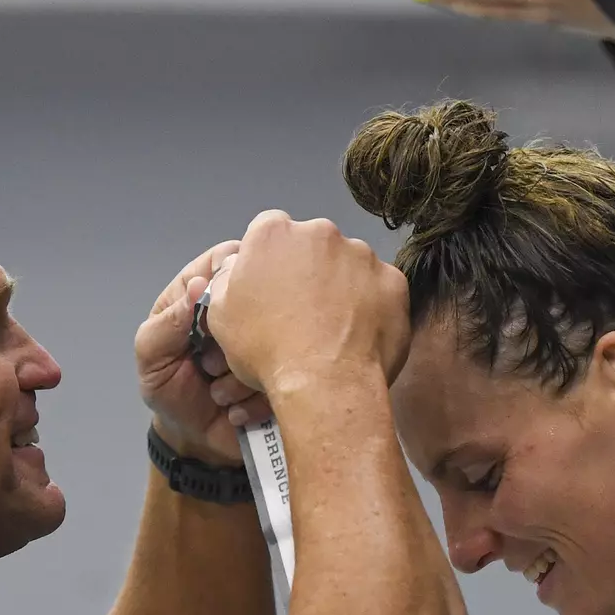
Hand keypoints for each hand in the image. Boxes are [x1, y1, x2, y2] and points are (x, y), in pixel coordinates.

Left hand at [136, 240, 271, 465]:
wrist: (193, 440)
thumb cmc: (169, 388)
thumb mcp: (152, 355)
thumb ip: (168, 320)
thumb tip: (199, 285)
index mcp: (205, 293)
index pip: (228, 257)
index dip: (229, 277)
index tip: (221, 310)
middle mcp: (242, 312)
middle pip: (260, 294)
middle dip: (233, 336)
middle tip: (209, 364)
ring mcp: (269, 343)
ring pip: (275, 340)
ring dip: (241, 375)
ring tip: (218, 393)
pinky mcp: (287, 375)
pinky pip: (284, 379)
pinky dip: (254, 400)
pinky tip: (234, 410)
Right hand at [204, 211, 410, 395]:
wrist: (325, 384)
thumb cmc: (267, 351)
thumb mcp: (221, 315)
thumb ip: (226, 280)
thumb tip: (235, 269)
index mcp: (274, 234)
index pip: (268, 230)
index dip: (268, 259)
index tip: (271, 285)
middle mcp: (321, 232)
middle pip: (312, 244)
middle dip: (308, 269)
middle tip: (302, 310)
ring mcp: (362, 255)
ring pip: (349, 265)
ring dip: (341, 286)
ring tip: (333, 328)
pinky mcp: (393, 281)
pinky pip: (379, 288)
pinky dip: (371, 305)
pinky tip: (358, 334)